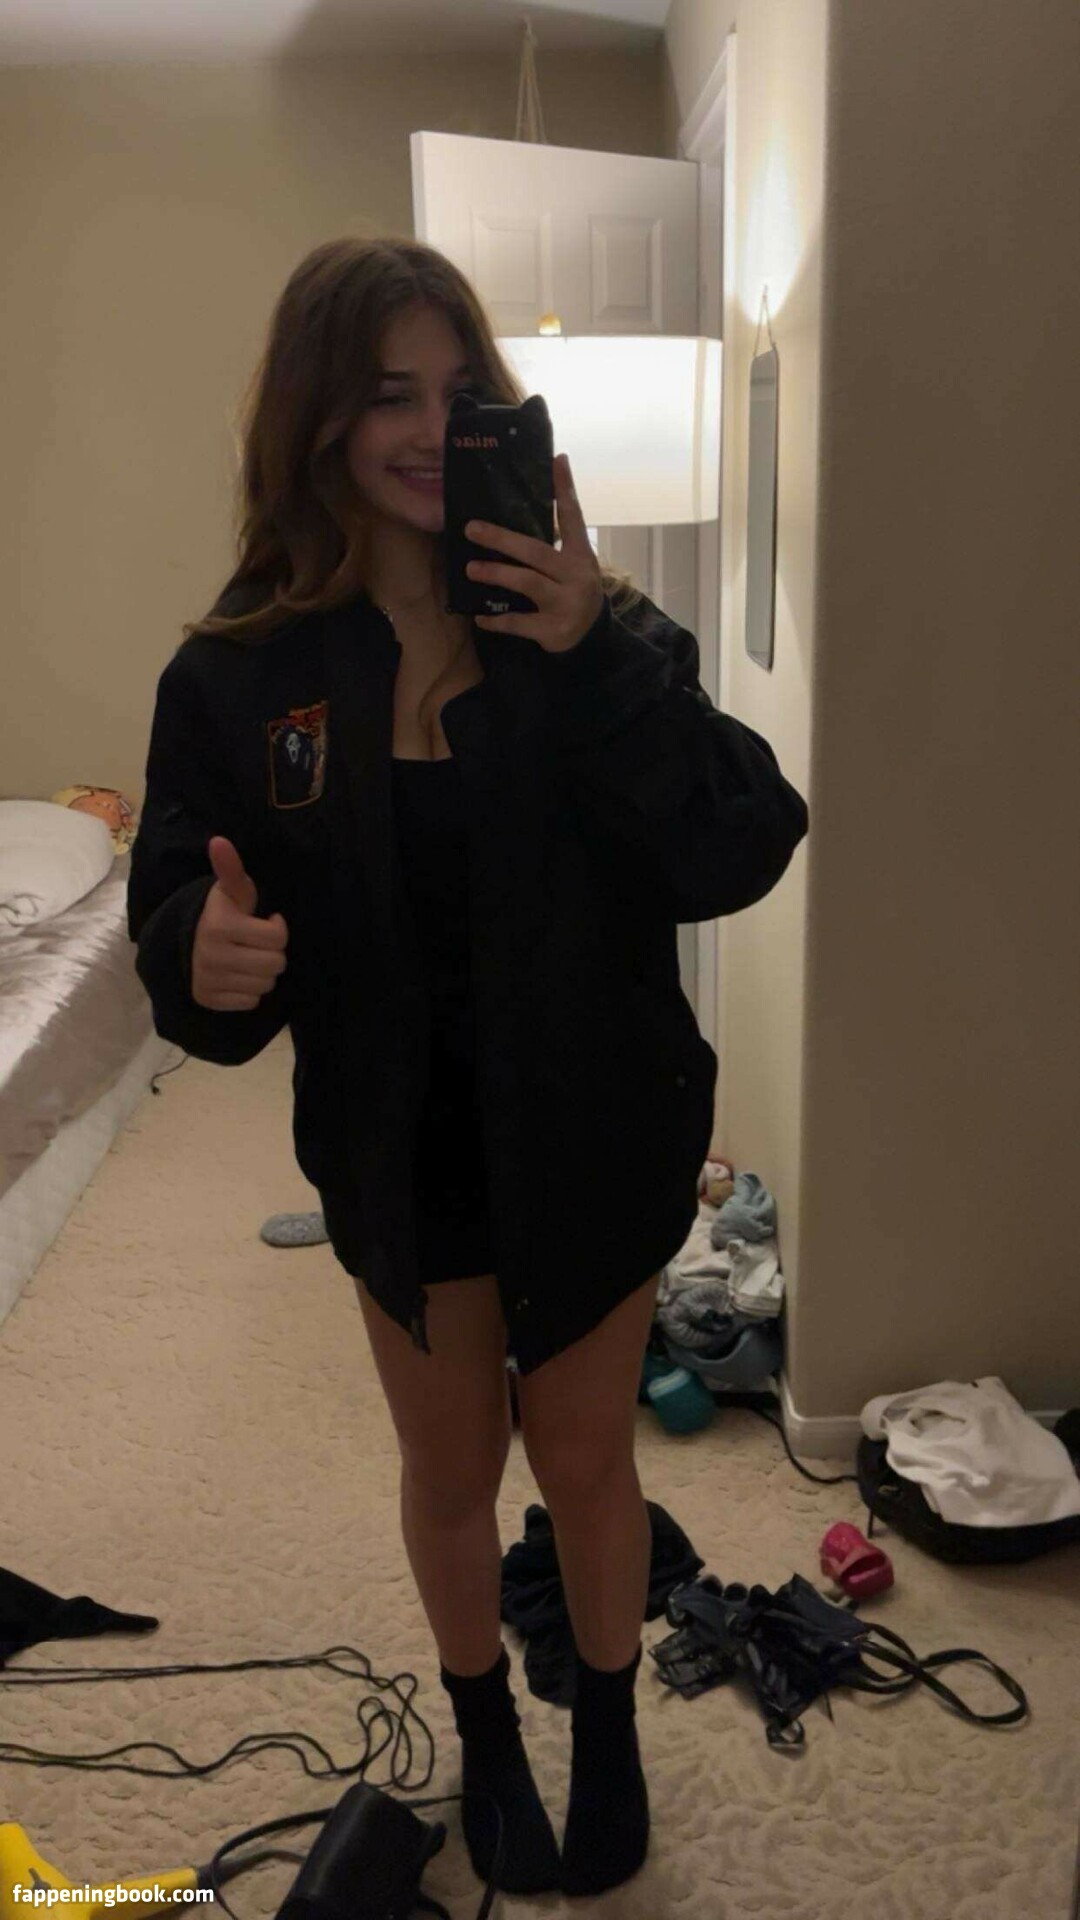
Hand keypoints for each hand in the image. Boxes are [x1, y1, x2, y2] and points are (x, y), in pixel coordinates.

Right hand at [192, 837, 288, 1011]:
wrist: (188, 944)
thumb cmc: (222, 914)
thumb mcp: (231, 892)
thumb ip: (231, 869)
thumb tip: (219, 840)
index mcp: (220, 926)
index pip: (277, 937)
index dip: (276, 929)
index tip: (264, 921)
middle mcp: (213, 955)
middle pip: (276, 964)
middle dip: (271, 953)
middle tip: (256, 944)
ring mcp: (210, 979)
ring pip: (266, 985)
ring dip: (262, 973)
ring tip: (247, 959)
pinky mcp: (210, 999)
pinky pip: (251, 1002)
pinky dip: (249, 991)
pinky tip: (238, 976)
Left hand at [467, 453, 604, 653]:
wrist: (590, 639)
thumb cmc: (571, 593)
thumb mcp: (573, 566)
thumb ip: (554, 542)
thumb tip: (521, 509)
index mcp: (581, 556)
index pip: (573, 517)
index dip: (565, 489)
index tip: (558, 460)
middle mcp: (576, 576)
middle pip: (536, 551)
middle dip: (501, 539)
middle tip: (471, 529)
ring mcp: (566, 604)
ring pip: (527, 583)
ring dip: (496, 574)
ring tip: (471, 569)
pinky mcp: (552, 630)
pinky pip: (519, 623)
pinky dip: (498, 620)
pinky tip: (480, 617)